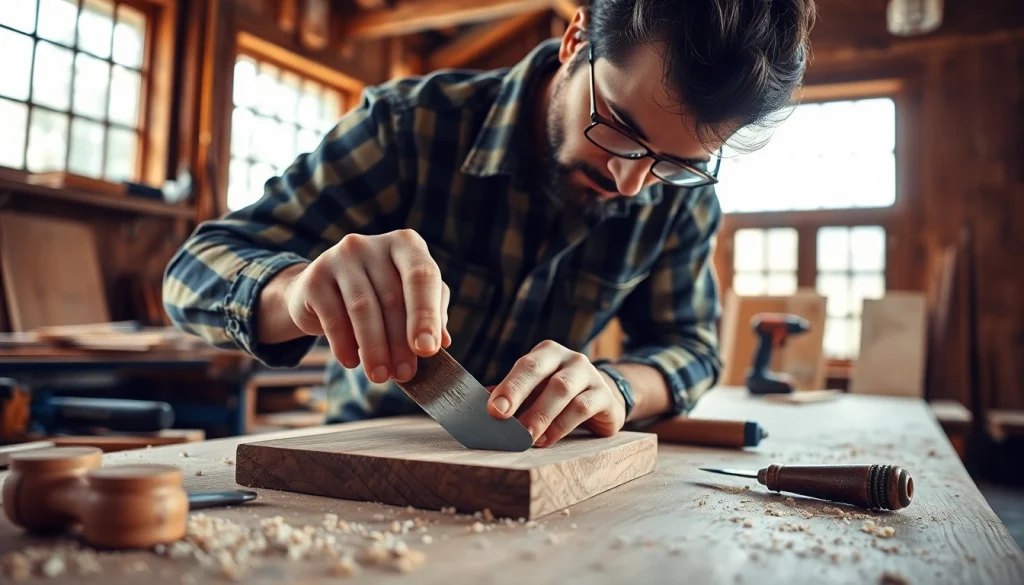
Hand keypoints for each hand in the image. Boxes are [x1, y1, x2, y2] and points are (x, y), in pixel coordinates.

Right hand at [269, 229, 450, 383]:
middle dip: (400, 342)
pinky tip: (352, 362)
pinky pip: (333, 317)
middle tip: (405, 374)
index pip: (422, 276)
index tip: (427, 349)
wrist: (323, 291)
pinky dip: (344, 345)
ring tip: (381, 375)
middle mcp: (372, 244)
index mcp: (405, 244)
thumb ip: (432, 314)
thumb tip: (441, 342)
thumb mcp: (410, 298)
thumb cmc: (380, 295)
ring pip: (363, 308)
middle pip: (391, 297)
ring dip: (374, 348)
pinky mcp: (314, 278)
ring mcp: (340, 257)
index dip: (426, 314)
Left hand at [486, 340, 626, 446]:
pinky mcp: (605, 397)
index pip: (526, 365)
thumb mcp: (536, 390)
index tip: (492, 409)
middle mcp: (570, 358)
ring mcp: (590, 375)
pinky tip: (547, 440)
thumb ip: (510, 395)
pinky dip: (562, 426)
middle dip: (518, 394)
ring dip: (541, 415)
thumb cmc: (559, 395)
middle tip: (501, 418)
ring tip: (526, 437)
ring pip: (563, 390)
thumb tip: (477, 406)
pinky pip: (583, 408)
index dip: (508, 386)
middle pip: (542, 372)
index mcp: (548, 353)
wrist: (604, 400)